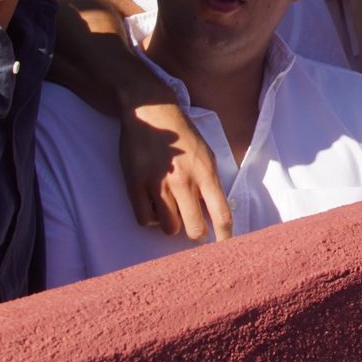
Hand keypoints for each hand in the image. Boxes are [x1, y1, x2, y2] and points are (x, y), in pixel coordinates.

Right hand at [119, 98, 232, 240]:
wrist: (152, 112)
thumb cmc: (183, 135)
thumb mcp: (207, 156)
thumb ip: (212, 184)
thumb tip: (216, 213)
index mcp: (205, 173)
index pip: (222, 215)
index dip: (226, 238)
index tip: (225, 249)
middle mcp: (183, 181)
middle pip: (194, 229)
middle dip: (196, 232)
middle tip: (193, 225)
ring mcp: (158, 184)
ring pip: (169, 227)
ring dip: (172, 223)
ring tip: (171, 208)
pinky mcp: (135, 184)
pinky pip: (145, 219)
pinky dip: (151, 218)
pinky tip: (153, 205)